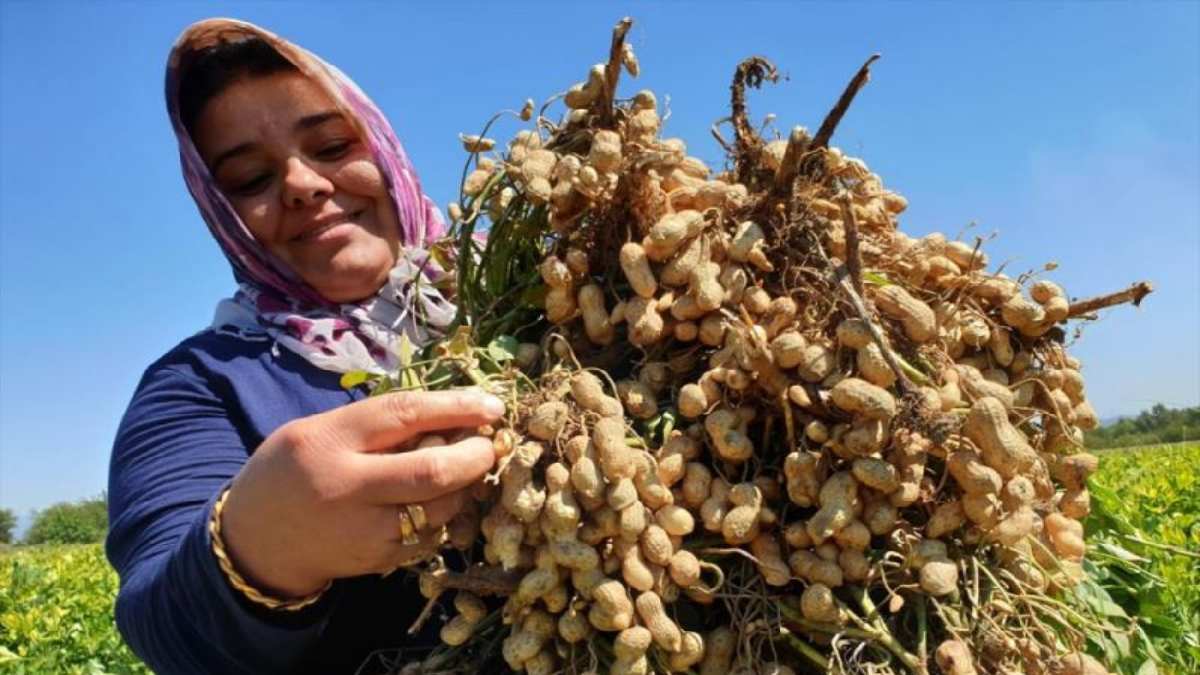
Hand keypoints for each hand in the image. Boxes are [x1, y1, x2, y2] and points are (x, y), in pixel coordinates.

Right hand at [219, 390, 503, 597]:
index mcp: (329, 440)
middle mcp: (347, 487)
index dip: (456, 407)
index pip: (404, 414)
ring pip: (441, 507)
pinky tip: (438, 499)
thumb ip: (377, 425)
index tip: (492, 406)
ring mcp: (365, 530)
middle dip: (475, 454)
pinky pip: (433, 533)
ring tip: (463, 468)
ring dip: (465, 486)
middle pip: (433, 471)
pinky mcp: (380, 560)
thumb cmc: (295, 469)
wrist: (256, 540)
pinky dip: (447, 513)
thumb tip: (451, 416)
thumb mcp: (321, 430)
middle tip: (490, 444)